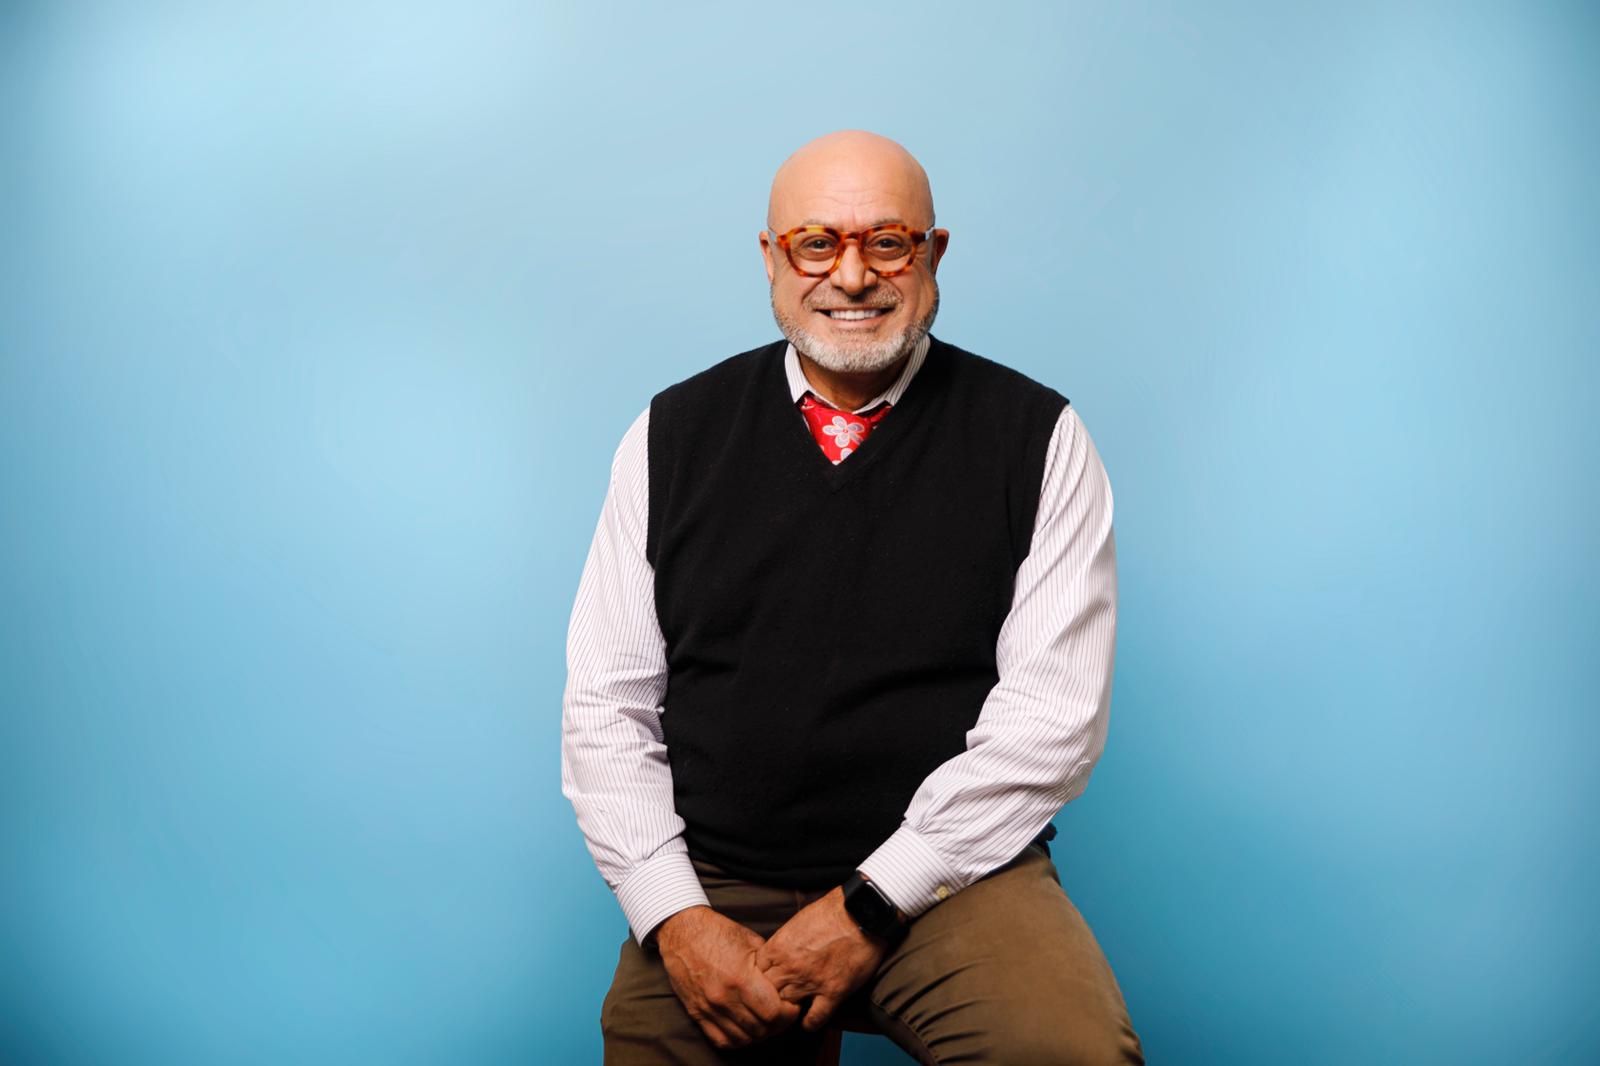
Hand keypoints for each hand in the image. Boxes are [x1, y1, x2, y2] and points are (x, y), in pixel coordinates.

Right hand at [654, 906, 801, 1049]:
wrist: (682, 931)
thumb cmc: (718, 932)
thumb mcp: (751, 941)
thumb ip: (769, 966)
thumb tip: (787, 983)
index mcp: (741, 978)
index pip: (773, 1013)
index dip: (788, 1013)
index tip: (791, 1006)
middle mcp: (724, 997)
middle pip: (760, 1029)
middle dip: (777, 1024)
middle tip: (781, 1014)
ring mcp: (708, 1008)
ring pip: (743, 1039)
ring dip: (758, 1034)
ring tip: (764, 1022)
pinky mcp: (696, 1013)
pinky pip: (721, 1040)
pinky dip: (737, 1040)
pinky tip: (745, 1029)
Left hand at [754, 887, 888, 1031]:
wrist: (861, 913)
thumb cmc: (831, 911)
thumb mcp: (797, 922)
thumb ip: (783, 942)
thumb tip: (776, 955)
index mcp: (778, 948)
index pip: (755, 975)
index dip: (759, 981)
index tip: (766, 984)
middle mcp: (790, 967)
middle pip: (767, 994)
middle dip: (769, 999)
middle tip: (774, 1003)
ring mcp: (811, 982)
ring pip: (787, 1009)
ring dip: (787, 1012)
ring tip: (789, 1014)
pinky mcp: (833, 992)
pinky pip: (815, 1019)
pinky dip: (810, 1023)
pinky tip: (809, 1021)